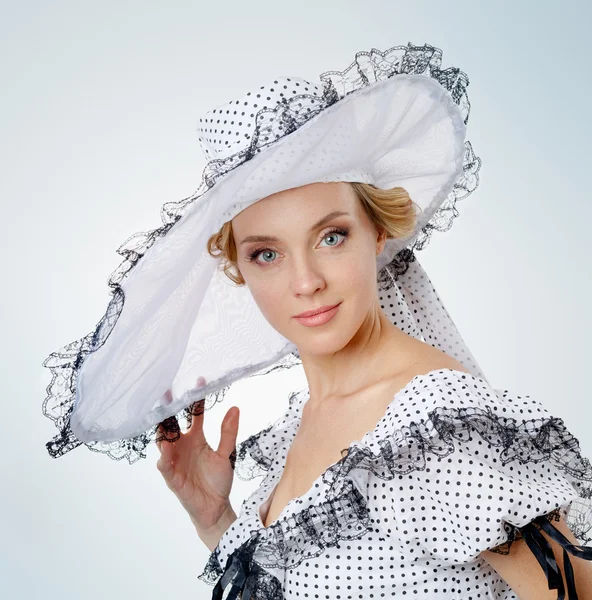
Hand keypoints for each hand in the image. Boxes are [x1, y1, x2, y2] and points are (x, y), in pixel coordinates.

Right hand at [155, 376, 239, 532]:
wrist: (216, 507)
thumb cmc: (218, 480)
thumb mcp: (227, 454)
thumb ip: (229, 432)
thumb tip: (235, 408)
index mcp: (196, 438)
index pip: (193, 414)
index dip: (195, 399)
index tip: (199, 380)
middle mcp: (182, 446)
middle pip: (172, 423)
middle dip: (168, 409)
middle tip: (166, 392)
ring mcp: (175, 460)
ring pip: (164, 441)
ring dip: (163, 430)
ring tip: (162, 417)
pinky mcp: (172, 477)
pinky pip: (165, 466)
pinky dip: (164, 458)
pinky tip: (165, 451)